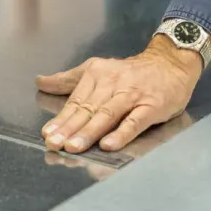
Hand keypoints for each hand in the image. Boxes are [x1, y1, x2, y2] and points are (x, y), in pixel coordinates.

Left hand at [36, 35, 201, 153]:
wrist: (171, 64)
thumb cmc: (132, 73)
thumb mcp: (99, 69)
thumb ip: (70, 79)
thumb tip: (40, 81)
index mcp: (97, 75)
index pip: (76, 101)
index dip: (61, 118)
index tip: (48, 134)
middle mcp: (113, 83)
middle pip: (89, 109)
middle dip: (70, 128)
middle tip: (54, 144)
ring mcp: (133, 95)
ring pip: (108, 115)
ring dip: (89, 132)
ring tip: (74, 147)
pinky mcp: (151, 106)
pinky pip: (135, 121)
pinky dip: (122, 133)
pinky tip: (109, 145)